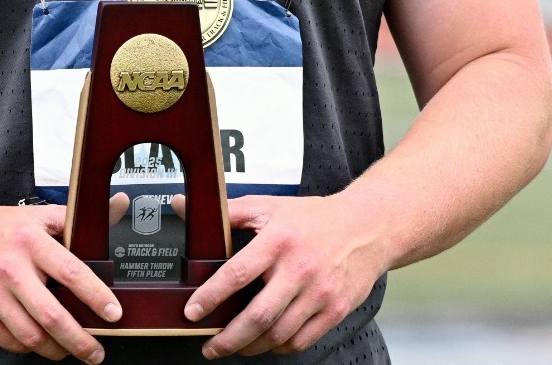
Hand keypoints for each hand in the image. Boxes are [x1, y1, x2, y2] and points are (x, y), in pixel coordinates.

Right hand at [0, 203, 121, 361]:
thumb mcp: (32, 216)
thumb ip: (74, 219)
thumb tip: (118, 205)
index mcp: (29, 240)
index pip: (71, 272)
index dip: (96, 296)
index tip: (113, 314)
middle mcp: (9, 268)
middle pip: (53, 316)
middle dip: (80, 340)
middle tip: (96, 352)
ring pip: (32, 336)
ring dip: (57, 350)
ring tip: (71, 351)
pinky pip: (9, 342)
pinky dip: (30, 348)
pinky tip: (41, 344)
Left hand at [183, 194, 390, 357]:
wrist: (368, 226)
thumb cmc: (314, 218)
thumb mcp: (269, 206)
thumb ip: (226, 211)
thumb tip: (183, 205)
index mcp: (279, 240)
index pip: (238, 273)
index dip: (211, 296)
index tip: (193, 312)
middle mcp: (300, 269)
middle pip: (259, 316)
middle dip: (229, 339)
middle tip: (210, 346)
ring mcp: (320, 293)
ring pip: (279, 334)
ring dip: (251, 346)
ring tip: (236, 346)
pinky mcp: (335, 310)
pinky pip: (301, 340)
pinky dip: (280, 347)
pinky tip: (268, 342)